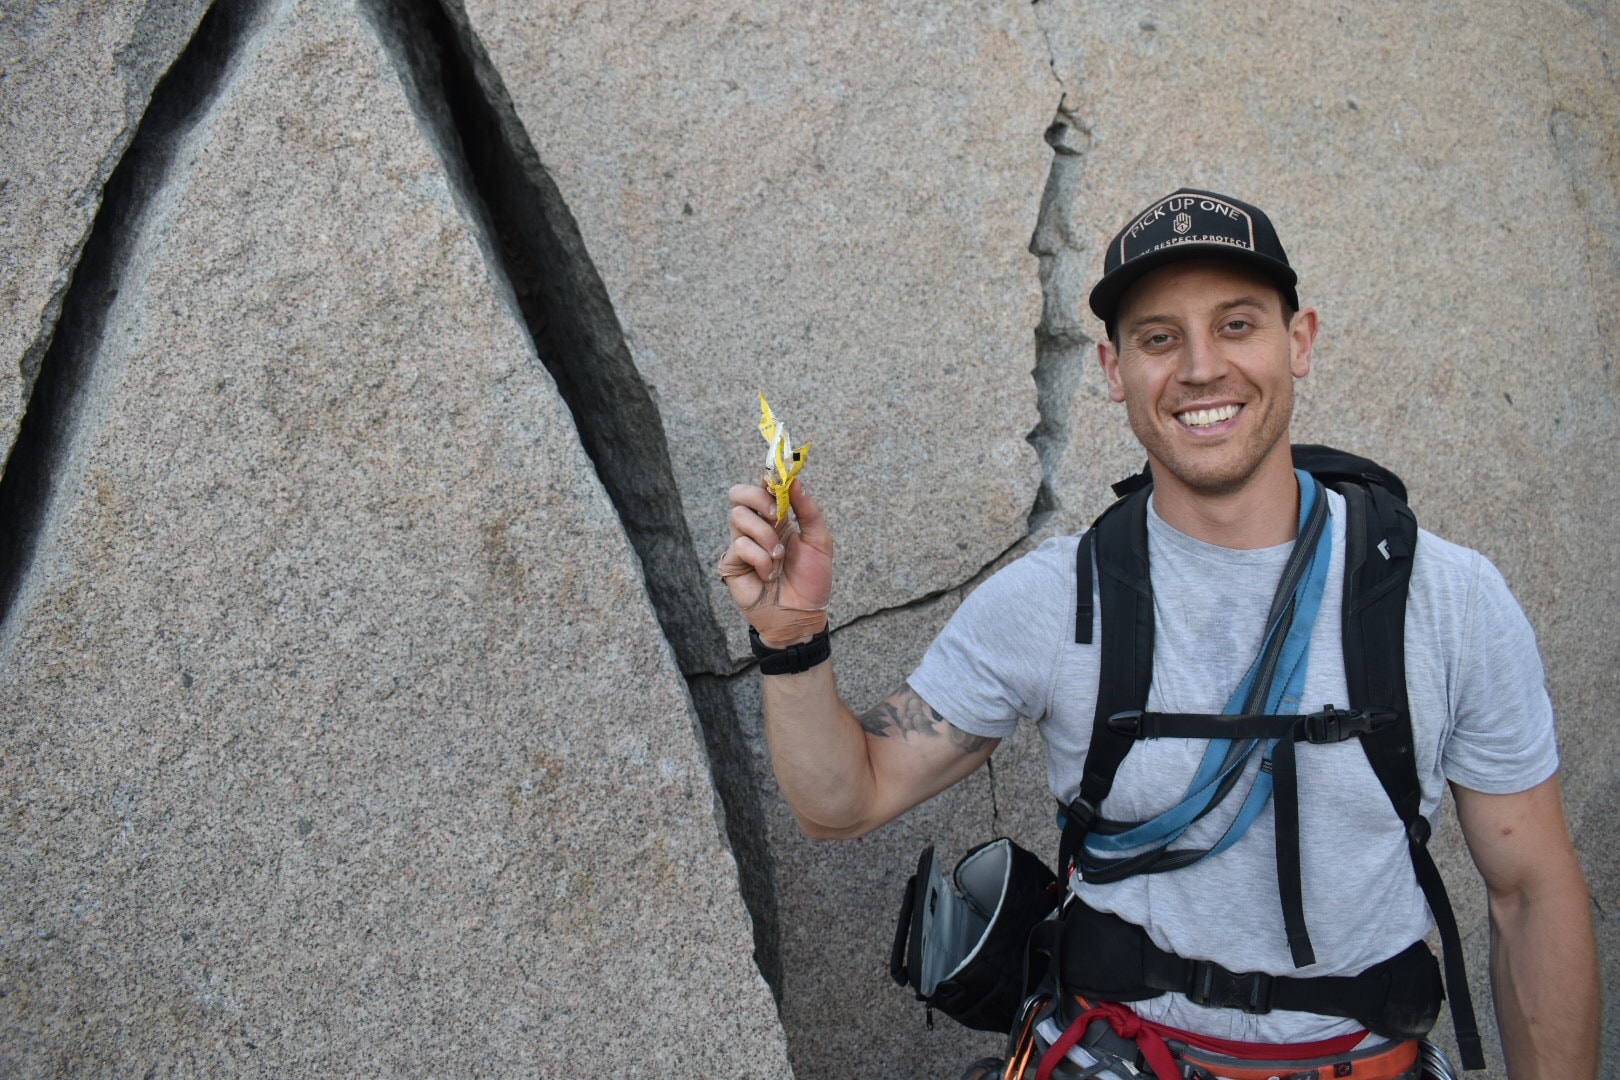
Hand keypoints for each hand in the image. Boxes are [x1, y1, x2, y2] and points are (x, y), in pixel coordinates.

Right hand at [720, 477, 832, 646]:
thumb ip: (808, 511)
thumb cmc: (812, 581)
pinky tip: (769, 574)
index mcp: (777, 518)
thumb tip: (796, 481)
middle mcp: (756, 527)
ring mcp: (742, 545)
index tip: (777, 477)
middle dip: (757, 497)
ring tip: (778, 557)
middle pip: (738, 493)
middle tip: (776, 514)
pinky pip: (739, 545)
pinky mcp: (732, 564)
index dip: (768, 477)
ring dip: (764, 535)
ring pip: (738, 516)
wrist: (802, 616)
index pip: (763, 487)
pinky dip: (759, 558)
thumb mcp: (820, 542)